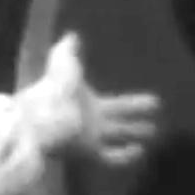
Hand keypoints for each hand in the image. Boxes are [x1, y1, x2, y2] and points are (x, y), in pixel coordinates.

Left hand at [30, 33, 161, 165]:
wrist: (40, 116)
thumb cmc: (52, 88)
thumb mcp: (62, 63)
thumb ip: (68, 50)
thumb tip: (72, 35)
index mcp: (88, 103)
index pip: (118, 105)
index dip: (135, 104)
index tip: (155, 102)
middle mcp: (92, 122)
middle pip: (119, 124)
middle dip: (136, 122)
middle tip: (155, 124)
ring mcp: (90, 138)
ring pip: (117, 139)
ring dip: (134, 135)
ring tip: (154, 134)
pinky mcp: (87, 152)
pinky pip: (110, 159)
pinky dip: (125, 157)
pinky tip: (140, 150)